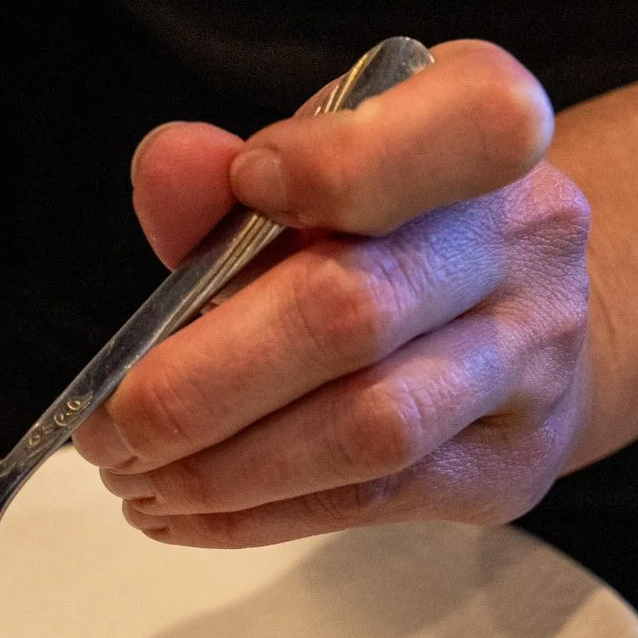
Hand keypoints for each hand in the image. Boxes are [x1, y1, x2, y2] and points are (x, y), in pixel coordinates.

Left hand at [74, 40, 593, 545]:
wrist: (512, 319)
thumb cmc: (384, 230)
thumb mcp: (309, 173)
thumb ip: (227, 178)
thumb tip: (167, 166)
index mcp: (483, 129)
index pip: (466, 125)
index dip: (343, 161)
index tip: (248, 182)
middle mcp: (527, 241)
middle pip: (358, 312)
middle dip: (199, 385)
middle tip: (107, 427)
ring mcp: (530, 363)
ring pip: (367, 430)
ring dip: (220, 467)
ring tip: (130, 475)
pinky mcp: (507, 466)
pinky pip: (369, 500)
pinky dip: (252, 512)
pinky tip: (177, 508)